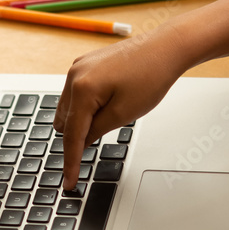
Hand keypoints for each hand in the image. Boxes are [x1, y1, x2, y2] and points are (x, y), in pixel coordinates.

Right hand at [54, 24, 183, 188]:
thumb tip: (80, 142)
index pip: (71, 135)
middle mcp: (74, 75)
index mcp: (82, 88)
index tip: (69, 181)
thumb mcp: (123, 114)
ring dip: (82, 120)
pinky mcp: (84, 64)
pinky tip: (108, 102)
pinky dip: (85, 105)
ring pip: (68, 108)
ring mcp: (78, 67)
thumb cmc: (150, 76)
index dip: (71, 162)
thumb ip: (96, 131)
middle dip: (79, 135)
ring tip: (113, 112)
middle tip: (106, 133)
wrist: (164, 48)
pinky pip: (75, 93)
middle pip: (64, 122)